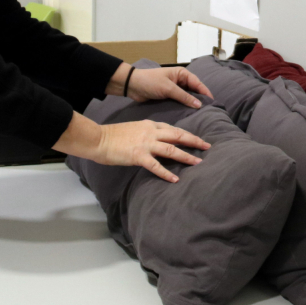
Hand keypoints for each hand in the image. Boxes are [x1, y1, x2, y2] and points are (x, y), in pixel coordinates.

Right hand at [53, 112, 211, 181]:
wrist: (98, 139)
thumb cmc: (112, 136)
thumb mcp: (133, 129)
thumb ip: (146, 134)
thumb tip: (156, 142)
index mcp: (150, 124)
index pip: (173, 128)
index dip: (186, 133)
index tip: (197, 138)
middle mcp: (151, 132)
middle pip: (178, 135)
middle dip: (194, 141)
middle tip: (208, 146)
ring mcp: (145, 143)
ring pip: (172, 149)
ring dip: (186, 156)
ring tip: (198, 163)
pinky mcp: (138, 155)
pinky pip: (156, 165)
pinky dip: (167, 173)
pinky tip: (175, 180)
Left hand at [107, 65, 213, 107]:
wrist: (133, 85)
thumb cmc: (151, 82)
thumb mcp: (168, 88)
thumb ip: (184, 96)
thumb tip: (199, 104)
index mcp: (181, 73)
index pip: (197, 83)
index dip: (205, 92)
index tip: (212, 103)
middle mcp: (180, 80)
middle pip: (194, 90)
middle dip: (200, 99)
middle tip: (209, 110)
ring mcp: (174, 89)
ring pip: (187, 97)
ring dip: (192, 104)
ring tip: (201, 114)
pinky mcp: (168, 96)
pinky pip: (180, 101)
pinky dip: (184, 106)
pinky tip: (189, 114)